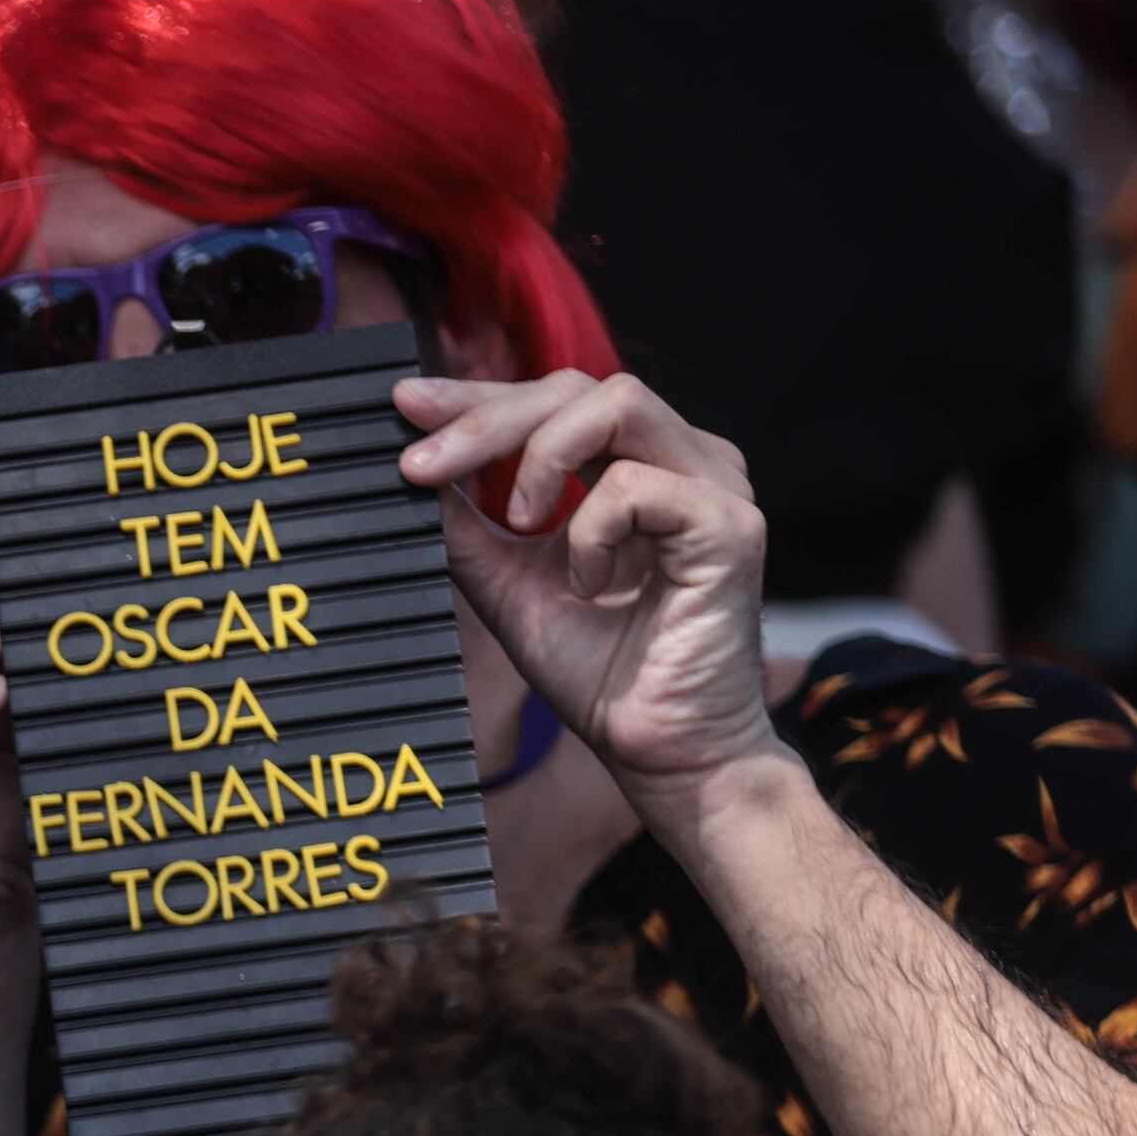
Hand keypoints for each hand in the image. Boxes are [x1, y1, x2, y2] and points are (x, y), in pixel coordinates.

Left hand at [396, 372, 779, 821]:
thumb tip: (414, 468)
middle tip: (420, 464)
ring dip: (543, 458)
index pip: (555, 398)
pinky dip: (589, 532)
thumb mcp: (507, 586)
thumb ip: (470, 528)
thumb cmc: (598, 673)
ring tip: (521, 524)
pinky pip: (636, 485)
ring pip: (617, 402)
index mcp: (639, 464)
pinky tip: (589, 584)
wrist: (658, 751)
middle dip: (487, 416)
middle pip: (579, 384)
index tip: (406, 405)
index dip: (478, 396)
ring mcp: (714, 486)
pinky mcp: (730, 525)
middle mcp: (683, 461)